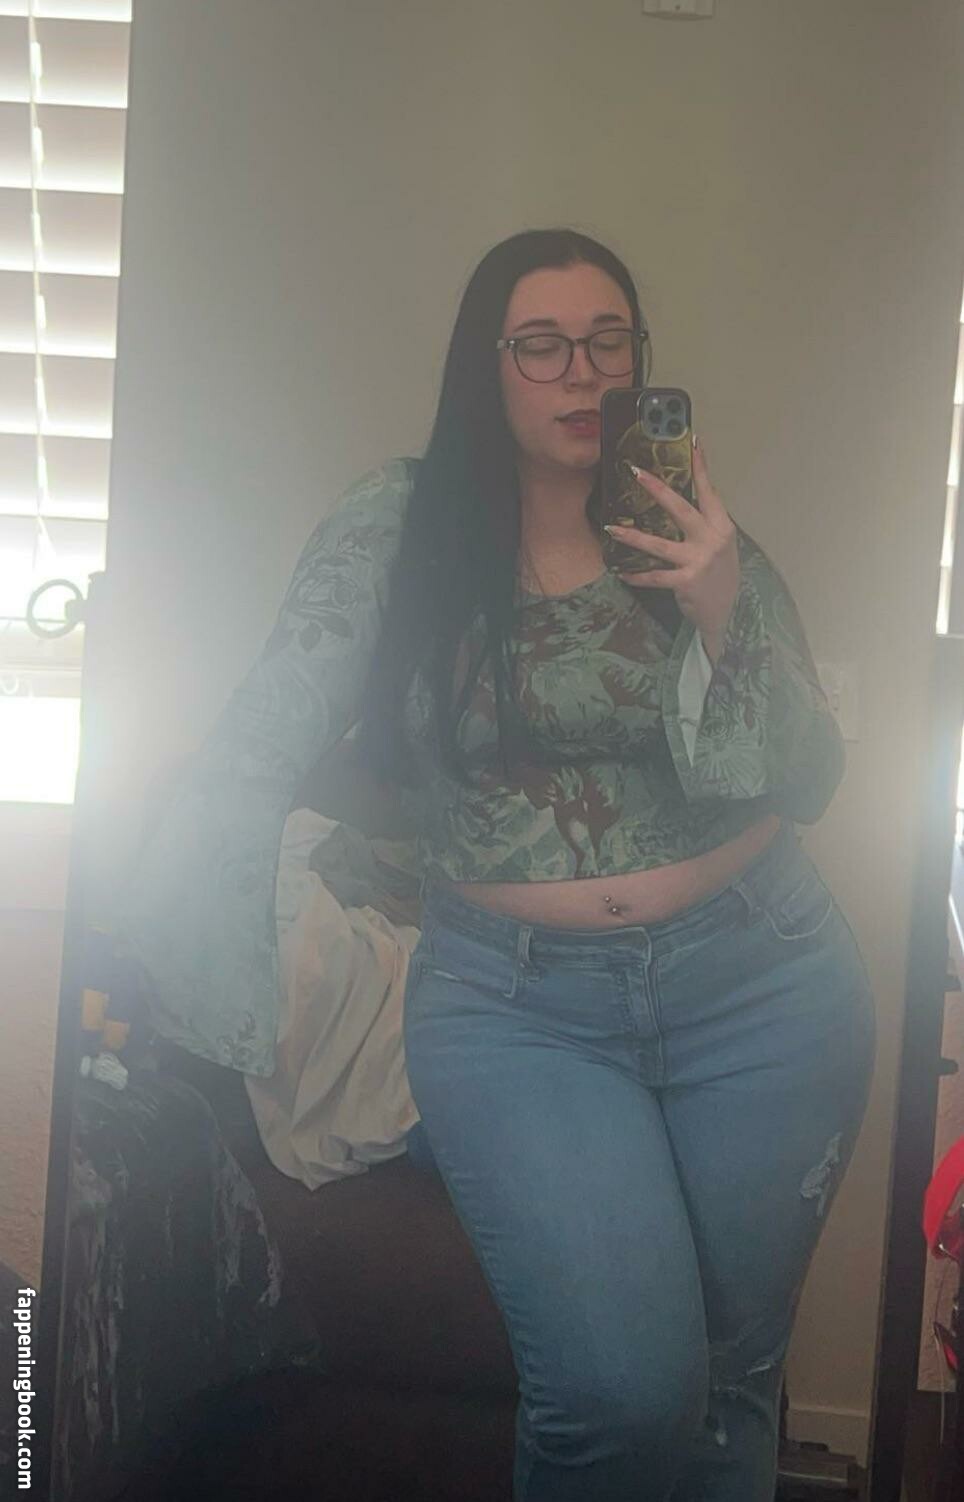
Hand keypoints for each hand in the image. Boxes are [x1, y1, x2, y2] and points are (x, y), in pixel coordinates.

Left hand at [604, 438, 739, 663]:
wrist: (729, 613)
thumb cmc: (720, 576)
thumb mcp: (720, 546)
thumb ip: (705, 525)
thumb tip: (681, 501)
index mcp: (721, 526)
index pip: (709, 491)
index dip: (700, 466)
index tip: (693, 441)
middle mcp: (712, 539)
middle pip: (681, 508)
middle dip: (657, 489)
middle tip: (636, 473)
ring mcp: (699, 561)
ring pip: (659, 545)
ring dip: (632, 537)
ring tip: (611, 529)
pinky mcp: (686, 581)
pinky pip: (654, 576)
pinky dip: (636, 575)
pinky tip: (621, 572)